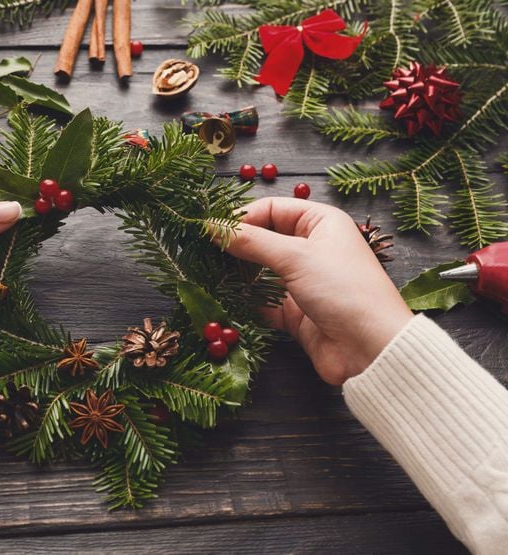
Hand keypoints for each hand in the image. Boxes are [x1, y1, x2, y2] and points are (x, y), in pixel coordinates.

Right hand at [220, 197, 412, 384]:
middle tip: (205, 251)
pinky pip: (262, 301)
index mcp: (320, 223)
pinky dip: (245, 300)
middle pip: (263, 238)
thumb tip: (213, 227)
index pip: (271, 208)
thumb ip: (251, 241)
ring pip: (259, 271)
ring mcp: (303, 281)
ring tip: (210, 275)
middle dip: (236, 246)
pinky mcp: (295, 311)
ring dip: (238, 274)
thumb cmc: (344, 290)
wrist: (371, 348)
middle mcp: (312, 248)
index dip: (241, 217)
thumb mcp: (295, 256)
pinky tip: (224, 300)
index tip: (212, 231)